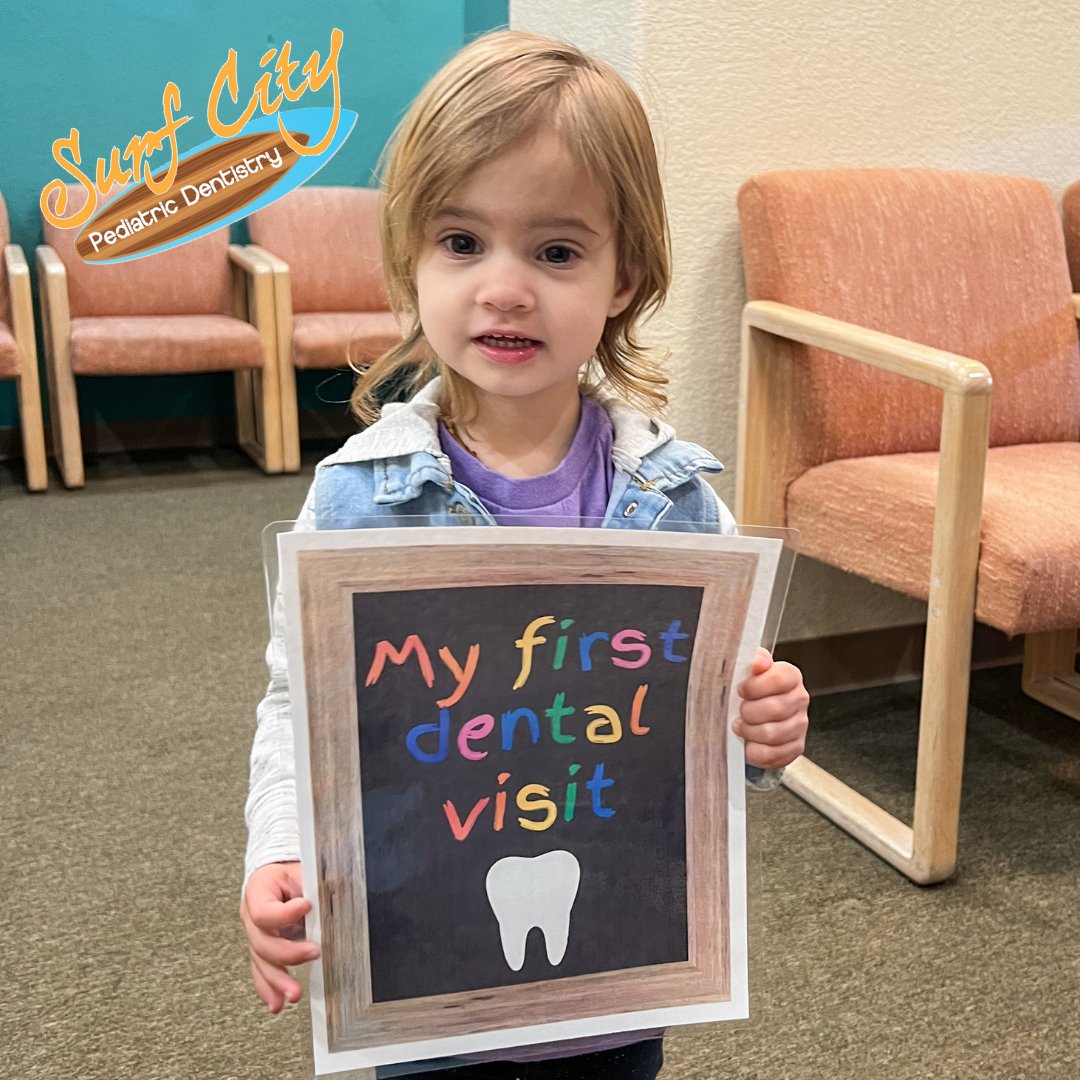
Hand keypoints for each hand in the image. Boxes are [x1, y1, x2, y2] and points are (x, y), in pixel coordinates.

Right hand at [240, 861, 318, 1012]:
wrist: (278, 872)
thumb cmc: (292, 870)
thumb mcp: (304, 869)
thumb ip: (318, 882)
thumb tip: (341, 890)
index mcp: (258, 891)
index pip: (264, 911)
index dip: (284, 914)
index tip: (307, 906)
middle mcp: (250, 916)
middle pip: (261, 942)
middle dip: (287, 954)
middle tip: (313, 953)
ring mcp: (255, 934)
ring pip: (261, 962)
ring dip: (277, 981)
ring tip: (295, 995)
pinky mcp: (262, 949)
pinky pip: (261, 971)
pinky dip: (269, 989)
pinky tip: (277, 1004)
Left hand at [734, 648, 808, 768]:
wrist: (755, 714)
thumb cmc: (751, 690)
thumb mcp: (749, 670)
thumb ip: (753, 660)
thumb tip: (757, 661)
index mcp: (791, 676)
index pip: (779, 679)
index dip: (755, 686)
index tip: (741, 690)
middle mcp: (799, 700)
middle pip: (775, 708)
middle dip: (749, 712)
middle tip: (739, 711)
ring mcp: (800, 725)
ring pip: (773, 734)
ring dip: (749, 732)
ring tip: (741, 726)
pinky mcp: (794, 748)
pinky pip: (772, 755)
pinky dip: (754, 751)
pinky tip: (749, 742)